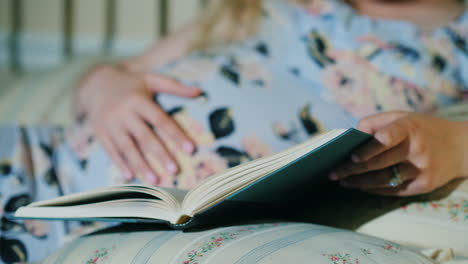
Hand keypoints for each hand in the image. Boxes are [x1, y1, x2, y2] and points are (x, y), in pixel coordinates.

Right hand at [79, 66, 200, 183]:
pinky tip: (131, 177)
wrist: (96, 84)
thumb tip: (200, 91)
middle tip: (175, 171)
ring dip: (141, 165)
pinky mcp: (101, 133)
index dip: (176, 135)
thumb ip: (175, 86)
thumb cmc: (131, 84)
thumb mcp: (151, 79)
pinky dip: (120, 164)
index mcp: (139, 100)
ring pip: (128, 148)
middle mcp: (124, 113)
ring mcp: (110, 124)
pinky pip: (111, 151)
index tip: (191, 149)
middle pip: (145, 137)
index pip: (160, 120)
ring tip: (156, 181)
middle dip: (161, 155)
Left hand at [329, 111, 467, 195]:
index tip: (350, 156)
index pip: (387, 137)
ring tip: (342, 181)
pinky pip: (393, 190)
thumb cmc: (422, 128)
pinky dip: (374, 189)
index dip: (368, 148)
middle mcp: (417, 149)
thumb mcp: (403, 116)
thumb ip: (376, 122)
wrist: (462, 148)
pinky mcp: (424, 185)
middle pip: (379, 163)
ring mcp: (422, 170)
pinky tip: (359, 187)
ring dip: (359, 183)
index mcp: (410, 127)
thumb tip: (350, 135)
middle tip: (332, 173)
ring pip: (384, 180)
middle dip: (352, 170)